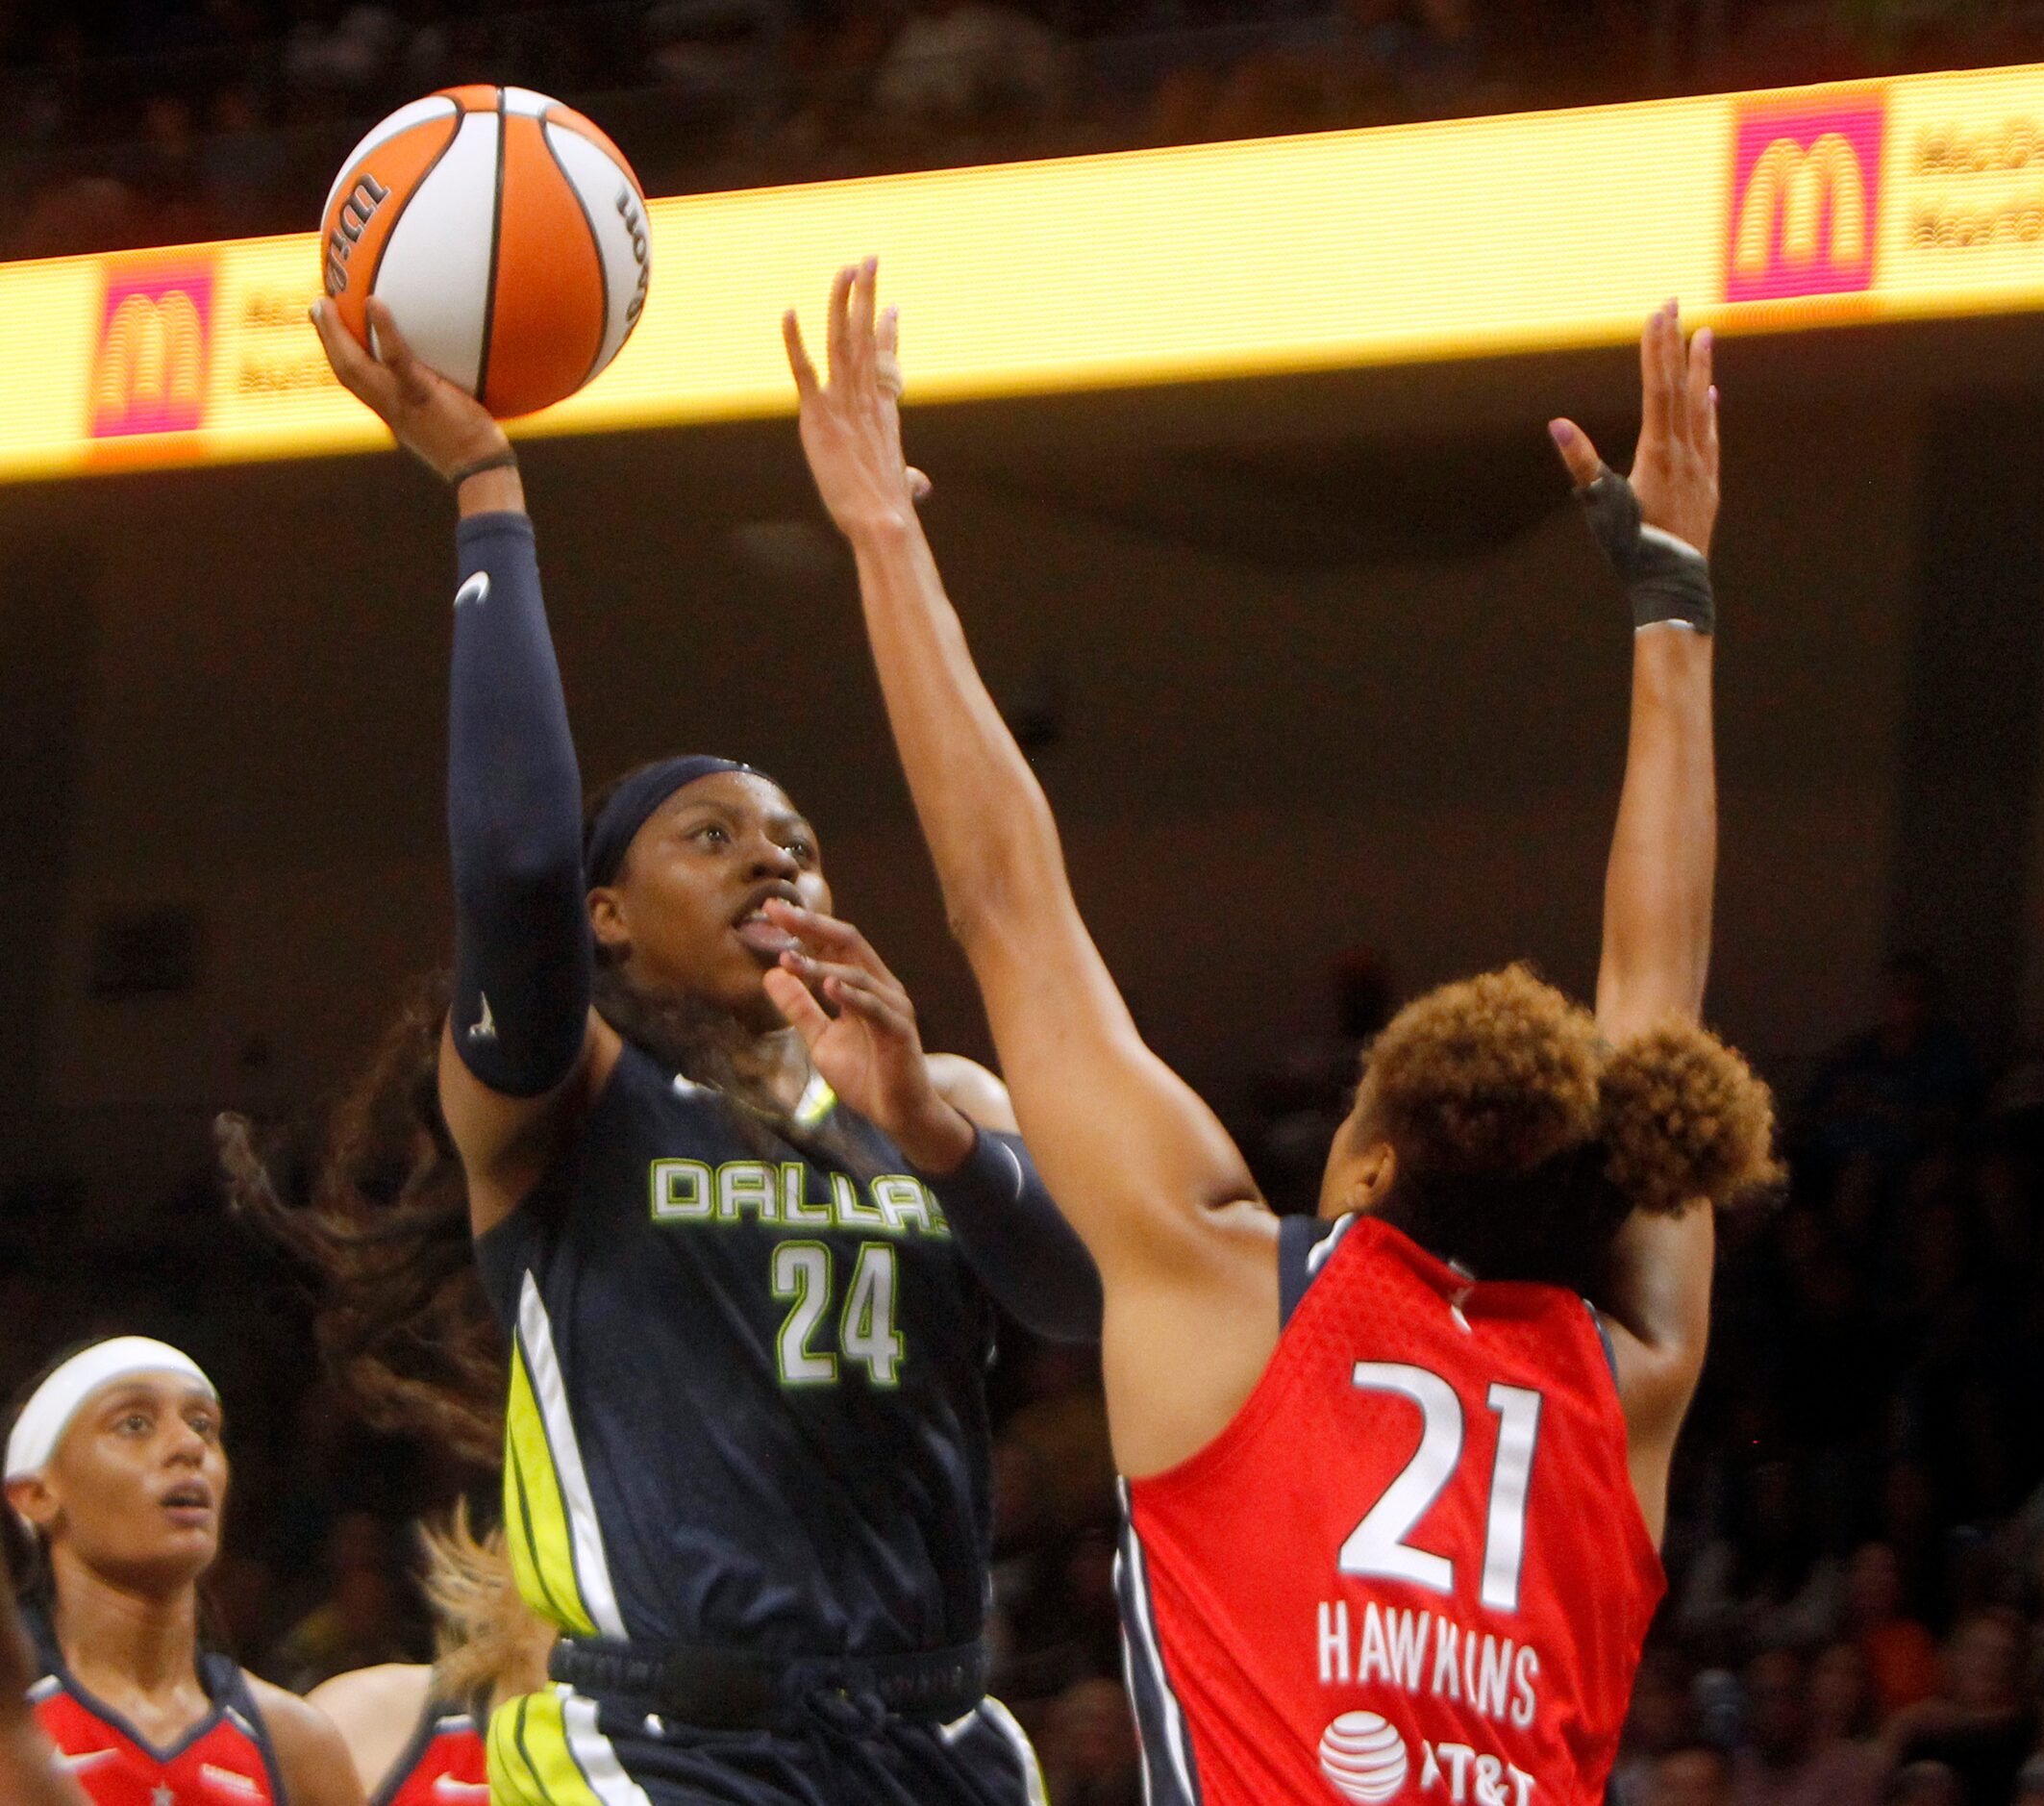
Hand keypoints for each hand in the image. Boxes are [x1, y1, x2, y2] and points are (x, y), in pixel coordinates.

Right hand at [311, 295, 508, 482]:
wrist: (479, 469)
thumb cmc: (475, 449)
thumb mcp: (451, 423)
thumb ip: (444, 402)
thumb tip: (457, 381)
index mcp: (393, 413)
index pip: (359, 383)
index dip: (341, 356)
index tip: (330, 331)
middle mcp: (389, 407)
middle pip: (345, 371)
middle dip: (327, 338)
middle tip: (317, 306)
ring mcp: (400, 401)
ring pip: (353, 366)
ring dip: (334, 333)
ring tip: (324, 301)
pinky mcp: (420, 393)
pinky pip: (396, 358)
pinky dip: (383, 330)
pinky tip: (374, 302)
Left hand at [758, 898, 974, 1171]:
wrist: (898, 1113)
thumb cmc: (866, 1074)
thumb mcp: (821, 1039)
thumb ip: (799, 1008)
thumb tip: (770, 974)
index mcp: (863, 984)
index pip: (832, 944)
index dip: (803, 925)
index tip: (770, 909)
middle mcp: (881, 986)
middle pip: (847, 942)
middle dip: (811, 924)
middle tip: (778, 910)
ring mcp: (893, 1006)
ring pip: (857, 973)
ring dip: (820, 964)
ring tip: (788, 958)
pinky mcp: (900, 1031)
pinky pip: (875, 1007)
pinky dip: (852, 995)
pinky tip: (828, 985)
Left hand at [783, 258, 931, 542]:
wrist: (882, 521)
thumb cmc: (889, 511)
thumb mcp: (899, 487)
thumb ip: (910, 481)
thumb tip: (920, 486)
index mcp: (883, 411)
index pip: (886, 361)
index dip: (889, 331)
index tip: (892, 304)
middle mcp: (866, 399)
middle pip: (867, 336)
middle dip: (868, 295)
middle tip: (869, 260)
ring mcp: (844, 405)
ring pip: (843, 341)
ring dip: (843, 302)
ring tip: (847, 269)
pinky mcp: (820, 417)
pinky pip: (805, 371)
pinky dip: (795, 341)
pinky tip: (789, 313)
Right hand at [1551, 300, 1718, 559]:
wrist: (1675, 584)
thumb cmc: (1633, 549)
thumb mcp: (1600, 506)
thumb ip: (1581, 462)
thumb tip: (1557, 425)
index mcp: (1658, 452)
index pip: (1658, 388)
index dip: (1656, 349)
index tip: (1657, 313)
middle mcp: (1685, 452)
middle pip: (1680, 387)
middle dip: (1675, 344)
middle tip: (1677, 303)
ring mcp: (1700, 466)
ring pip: (1701, 406)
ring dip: (1701, 368)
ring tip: (1704, 335)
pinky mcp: (1707, 484)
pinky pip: (1710, 436)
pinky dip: (1709, 411)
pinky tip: (1711, 396)